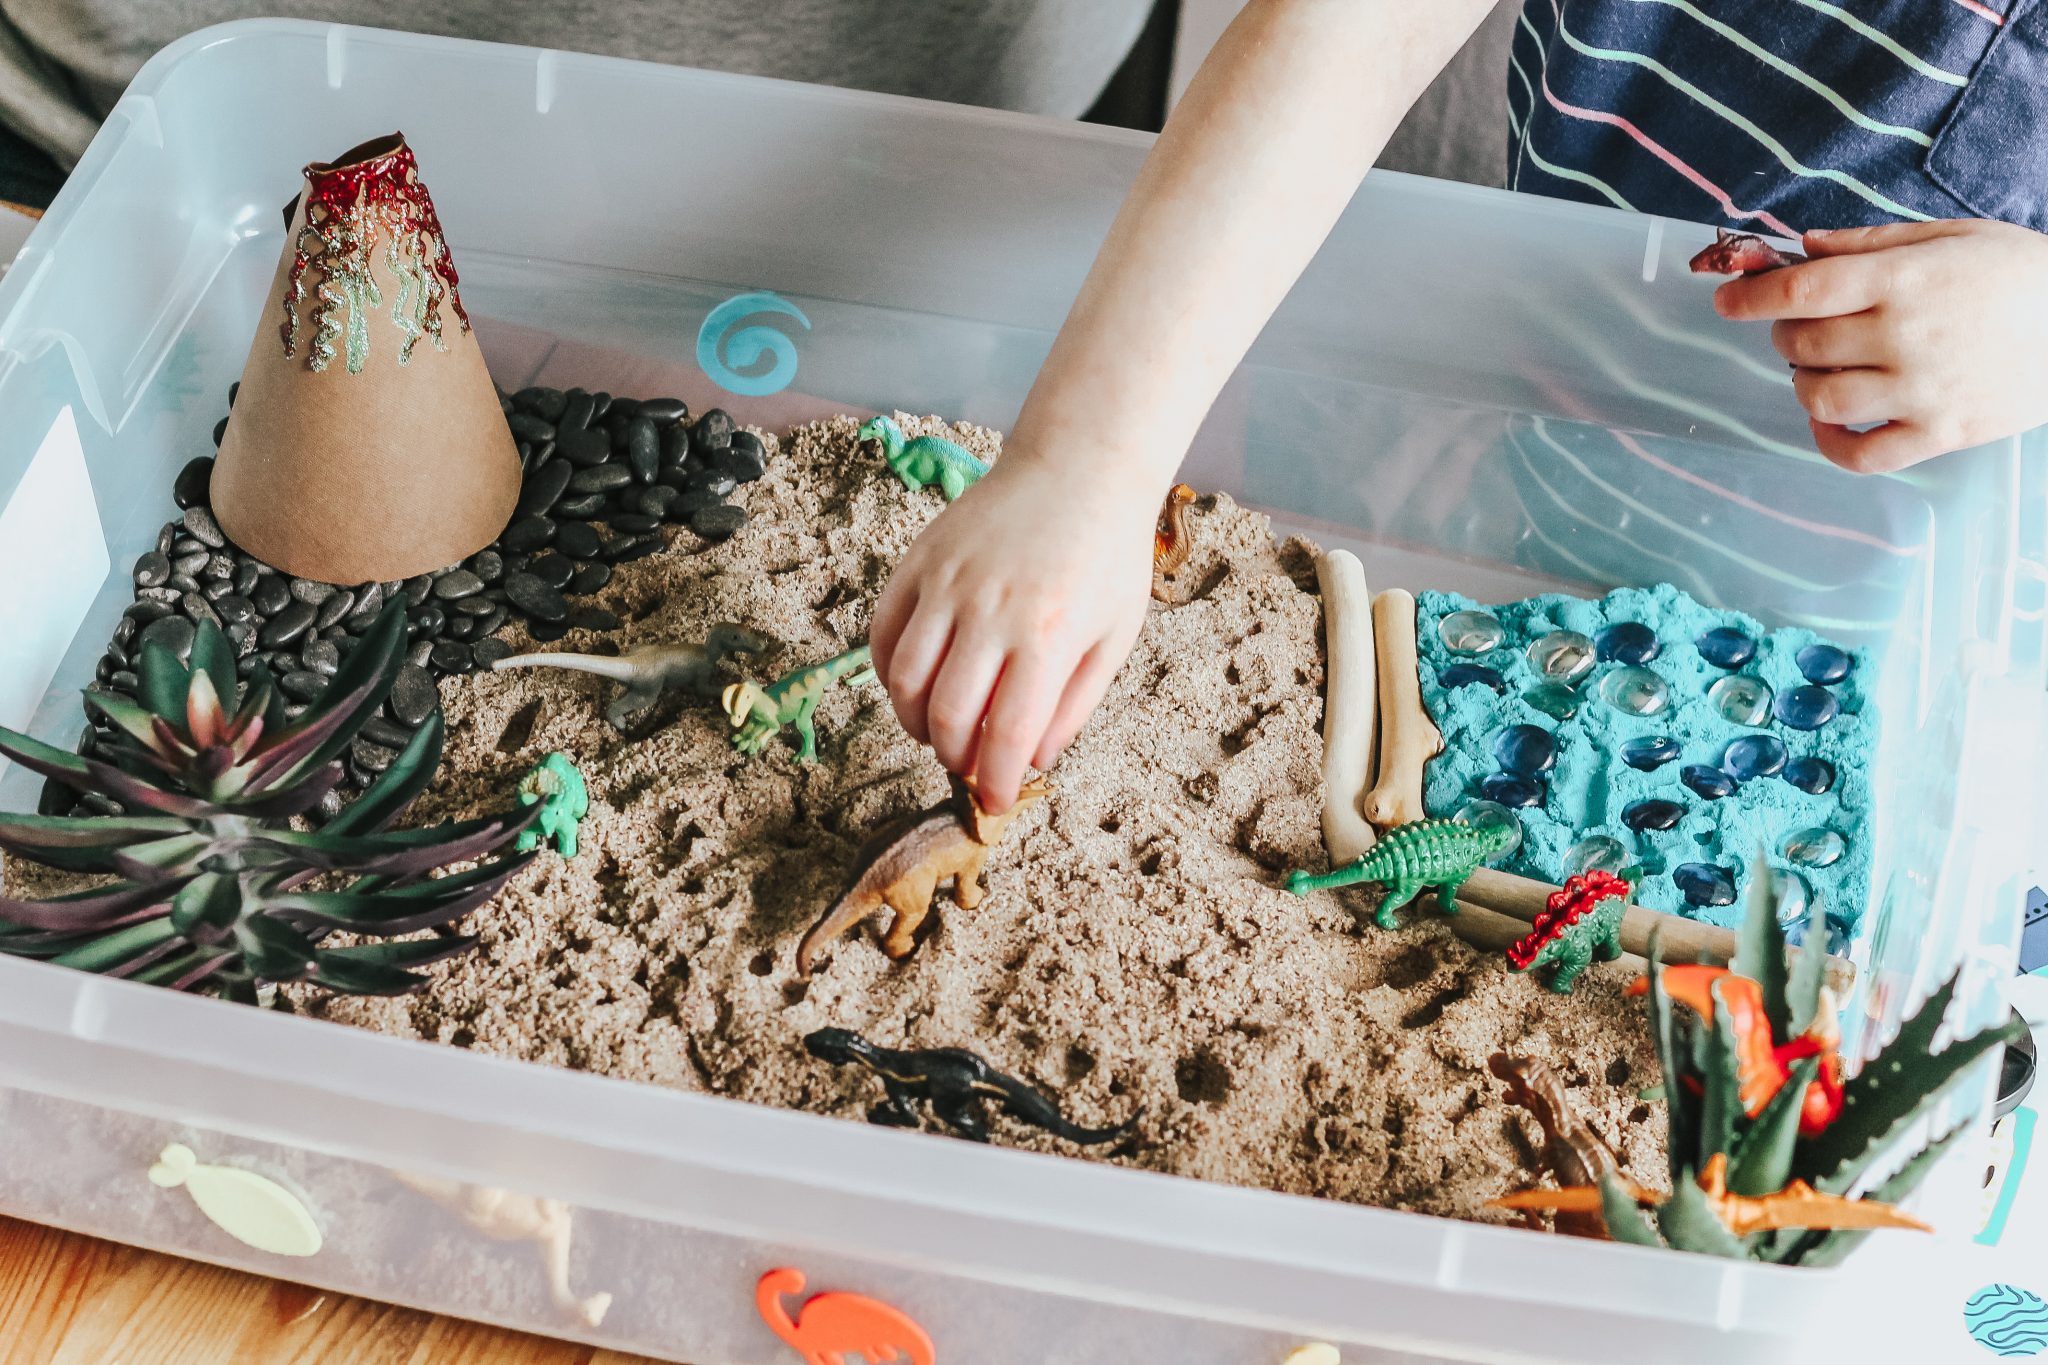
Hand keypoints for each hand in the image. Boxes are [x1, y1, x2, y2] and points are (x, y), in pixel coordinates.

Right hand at [869, 455, 1155, 812]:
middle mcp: (990, 610)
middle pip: (947, 715)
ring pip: (905, 681)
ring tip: (938, 730)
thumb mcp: (1114, 636)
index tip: (996, 801)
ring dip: (915, 722)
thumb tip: (1032, 760)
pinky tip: (913, 686)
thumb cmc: (1105, 555)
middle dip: (953, 758)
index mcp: (1048, 634)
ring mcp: (947, 583)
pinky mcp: (919, 561)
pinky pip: (883, 635)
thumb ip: (1074, 704)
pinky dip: (889, 674)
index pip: (1006, 733)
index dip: (996, 781)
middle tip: (968, 764)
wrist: (1079, 467)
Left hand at [1712, 219, 2047, 471]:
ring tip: (1825, 367)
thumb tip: (1803, 247)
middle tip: (1802, 327)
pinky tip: (1830, 422)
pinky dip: (1829, 442)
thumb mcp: (1950, 236)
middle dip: (1785, 333)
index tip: (1726, 301)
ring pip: (1818, 396)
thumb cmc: (2020, 273)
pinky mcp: (1940, 435)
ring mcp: (1921, 390)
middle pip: (1802, 343)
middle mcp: (1905, 335)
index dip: (1752, 296)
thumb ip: (1870, 242)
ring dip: (1804, 381)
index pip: (1802, 290)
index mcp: (1905, 278)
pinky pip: (1859, 455)